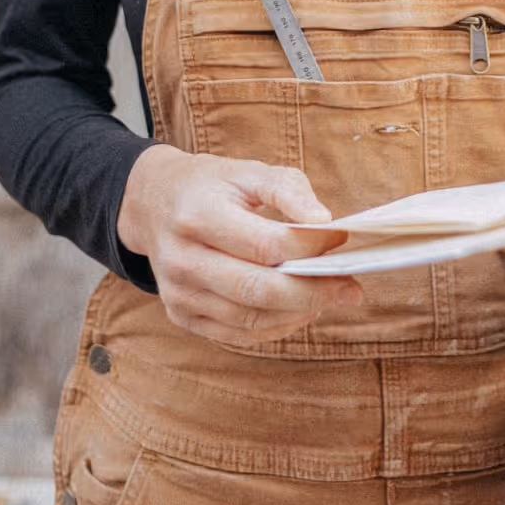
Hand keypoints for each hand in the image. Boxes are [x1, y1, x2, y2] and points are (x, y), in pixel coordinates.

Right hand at [116, 145, 361, 344]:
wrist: (154, 202)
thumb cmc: (212, 185)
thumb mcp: (248, 170)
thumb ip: (289, 191)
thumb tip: (325, 223)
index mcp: (198, 214)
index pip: (265, 243)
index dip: (309, 247)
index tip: (342, 242)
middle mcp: (182, 258)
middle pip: (257, 289)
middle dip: (312, 291)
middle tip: (350, 288)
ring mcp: (178, 292)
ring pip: (249, 318)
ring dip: (298, 312)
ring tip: (329, 297)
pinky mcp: (181, 314)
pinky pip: (236, 334)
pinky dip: (275, 326)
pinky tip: (300, 309)